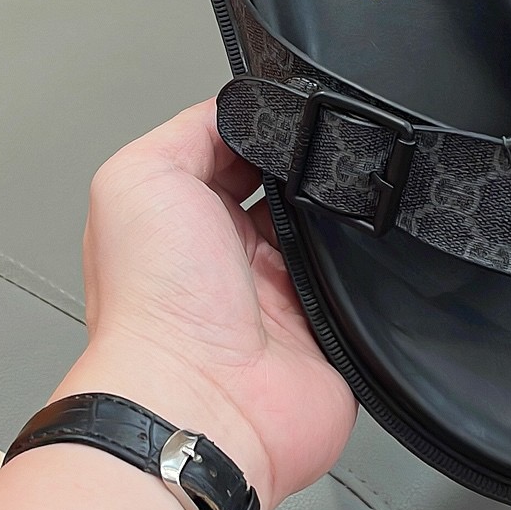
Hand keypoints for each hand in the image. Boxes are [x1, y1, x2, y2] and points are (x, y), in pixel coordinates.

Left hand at [53, 99, 356, 509]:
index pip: (243, 154)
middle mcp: (236, 257)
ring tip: (349, 199)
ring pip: (337, 232)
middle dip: (316, 169)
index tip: (298, 110)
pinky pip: (365, 284)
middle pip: (297, 189)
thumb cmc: (153, 303)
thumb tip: (240, 108)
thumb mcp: (140, 177)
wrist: (200, 401)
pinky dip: (370, 266)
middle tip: (331, 154)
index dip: (270, 130)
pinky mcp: (331, 332)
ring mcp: (286, 296)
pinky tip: (368, 247)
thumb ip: (191, 132)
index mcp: (188, 218)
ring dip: (345, 215)